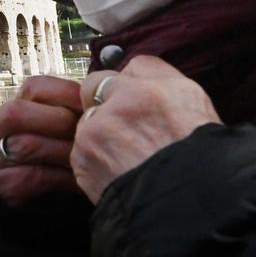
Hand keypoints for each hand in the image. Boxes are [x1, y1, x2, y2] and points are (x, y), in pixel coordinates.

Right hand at [0, 75, 83, 206]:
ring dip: (66, 152)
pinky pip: (36, 176)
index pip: (34, 87)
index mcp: (16, 105)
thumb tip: (109, 99)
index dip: (66, 93)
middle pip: (22, 112)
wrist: (17, 188)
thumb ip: (72, 112)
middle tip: (94, 134)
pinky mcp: (6, 183)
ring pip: (29, 144)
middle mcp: (0, 126)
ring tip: (93, 158)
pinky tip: (85, 181)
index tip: (94, 104)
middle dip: (64, 123)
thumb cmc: (49, 153)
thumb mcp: (53, 128)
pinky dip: (65, 178)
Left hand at [71, 55, 221, 203]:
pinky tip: (117, 171)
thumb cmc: (200, 163)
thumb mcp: (196, 108)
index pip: (133, 66)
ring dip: (99, 133)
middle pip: (97, 88)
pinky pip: (80, 150)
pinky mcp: (81, 158)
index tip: (136, 98)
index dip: (133, 84)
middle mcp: (121, 105)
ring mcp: (96, 132)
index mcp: (154, 91)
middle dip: (106, 103)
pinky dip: (94, 159)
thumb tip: (135, 70)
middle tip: (127, 128)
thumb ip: (162, 80)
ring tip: (127, 156)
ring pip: (87, 120)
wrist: (184, 213)